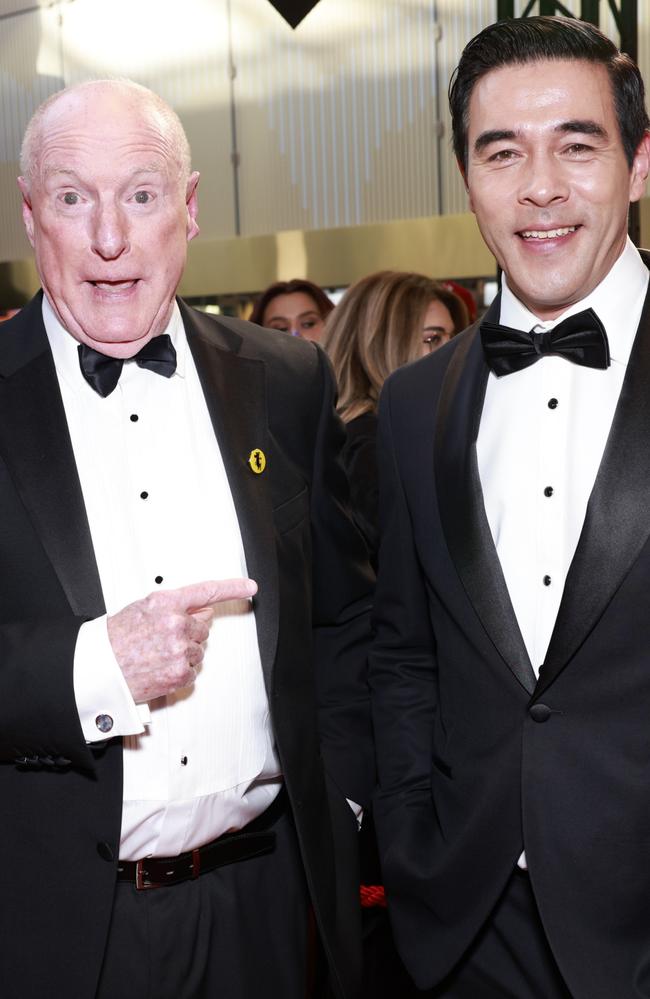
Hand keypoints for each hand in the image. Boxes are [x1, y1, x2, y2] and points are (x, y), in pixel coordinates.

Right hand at [107, 578, 256, 702]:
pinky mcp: (180, 674)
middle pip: (203, 627)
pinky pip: (192, 670)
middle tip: (162, 639)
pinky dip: (179, 672)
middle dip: (188, 632)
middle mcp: (176, 624)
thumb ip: (174, 607)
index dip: (233, 588)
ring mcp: (180, 650)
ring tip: (156, 655)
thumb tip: (201, 610)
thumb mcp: (142, 609)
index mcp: (166, 603)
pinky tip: (159, 668)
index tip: (249, 587)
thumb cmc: (114, 640)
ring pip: (198, 650)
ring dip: (183, 653)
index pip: (207, 591)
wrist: (97, 670)